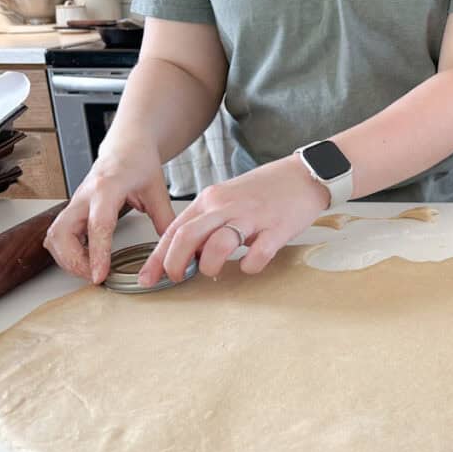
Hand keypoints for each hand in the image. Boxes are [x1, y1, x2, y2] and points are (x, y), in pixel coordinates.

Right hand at [44, 144, 174, 282]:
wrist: (126, 147)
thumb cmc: (140, 164)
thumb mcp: (158, 190)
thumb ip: (164, 220)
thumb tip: (170, 249)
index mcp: (108, 187)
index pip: (98, 224)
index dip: (97, 253)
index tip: (99, 275)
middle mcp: (85, 195)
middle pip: (61, 233)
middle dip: (73, 261)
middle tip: (95, 277)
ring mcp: (75, 202)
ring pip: (53, 236)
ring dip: (66, 259)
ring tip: (91, 272)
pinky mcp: (72, 209)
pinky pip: (57, 235)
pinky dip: (65, 252)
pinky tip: (84, 260)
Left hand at [138, 155, 328, 286]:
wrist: (305, 173)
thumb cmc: (267, 189)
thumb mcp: (229, 197)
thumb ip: (209, 220)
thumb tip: (191, 251)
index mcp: (212, 198)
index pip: (175, 229)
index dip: (156, 257)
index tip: (147, 278)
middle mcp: (227, 206)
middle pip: (187, 237)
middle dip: (174, 265)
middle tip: (177, 278)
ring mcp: (252, 217)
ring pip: (217, 246)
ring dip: (209, 266)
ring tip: (215, 270)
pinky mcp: (276, 229)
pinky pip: (256, 256)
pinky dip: (249, 267)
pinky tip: (251, 264)